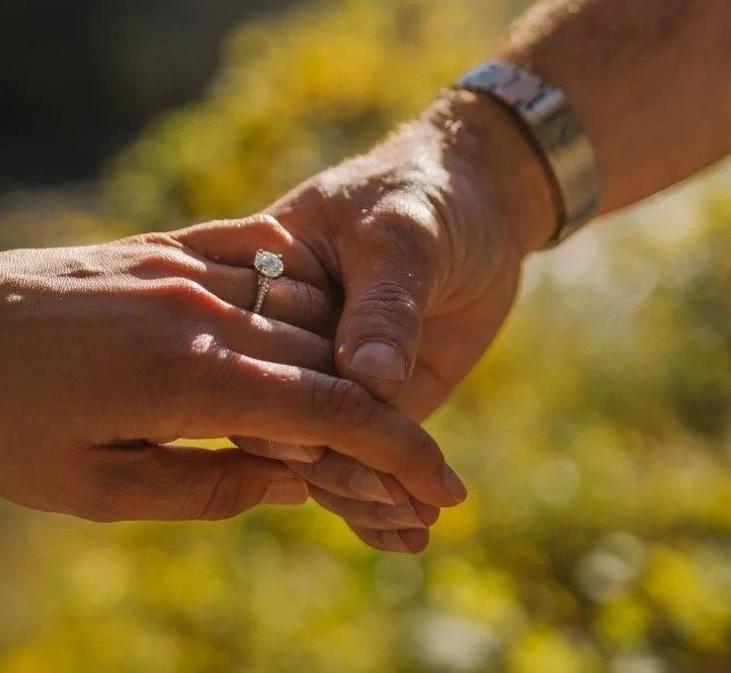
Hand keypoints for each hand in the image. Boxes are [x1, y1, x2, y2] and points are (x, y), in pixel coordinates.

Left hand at [0, 214, 465, 525]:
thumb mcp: (94, 489)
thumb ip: (208, 485)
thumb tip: (291, 485)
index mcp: (189, 376)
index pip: (331, 415)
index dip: (399, 455)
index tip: (446, 492)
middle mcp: (202, 310)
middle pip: (330, 365)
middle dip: (383, 426)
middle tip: (416, 487)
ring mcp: (182, 269)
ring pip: (299, 320)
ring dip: (343, 376)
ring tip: (364, 431)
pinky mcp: (162, 250)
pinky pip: (256, 280)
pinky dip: (295, 323)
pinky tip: (307, 349)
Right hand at [233, 90, 557, 550]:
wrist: (477, 200)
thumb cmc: (422, 194)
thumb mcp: (402, 232)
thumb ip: (385, 302)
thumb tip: (370, 380)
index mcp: (262, 282)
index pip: (254, 360)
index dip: (285, 409)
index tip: (327, 447)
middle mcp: (284, 336)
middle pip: (284, 419)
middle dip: (334, 468)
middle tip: (392, 497)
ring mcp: (326, 372)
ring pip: (323, 452)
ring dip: (364, 495)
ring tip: (415, 521)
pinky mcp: (370, 400)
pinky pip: (362, 458)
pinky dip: (381, 501)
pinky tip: (410, 535)